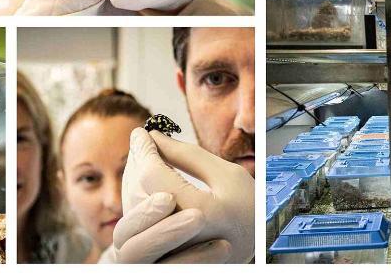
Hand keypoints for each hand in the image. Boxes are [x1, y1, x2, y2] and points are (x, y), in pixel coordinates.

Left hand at [121, 128, 253, 262]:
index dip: (143, 151)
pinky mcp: (168, 257)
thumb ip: (189, 156)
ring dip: (133, 182)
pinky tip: (147, 183)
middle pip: (139, 194)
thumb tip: (155, 137)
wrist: (258, 248)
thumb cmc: (250, 210)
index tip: (140, 133)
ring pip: (134, 213)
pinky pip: (141, 227)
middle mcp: (184, 239)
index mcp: (204, 214)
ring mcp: (173, 253)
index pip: (154, 177)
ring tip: (145, 160)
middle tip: (141, 143)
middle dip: (137, 164)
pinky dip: (139, 200)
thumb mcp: (229, 175)